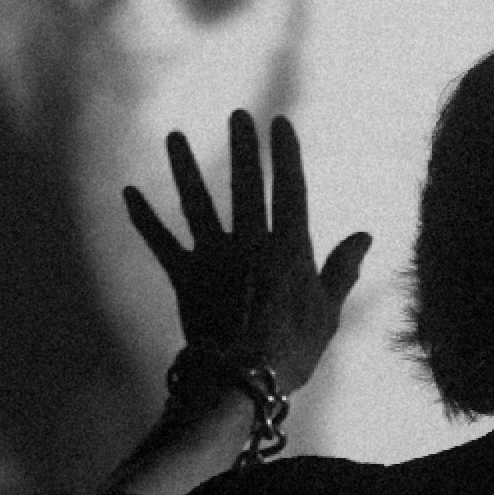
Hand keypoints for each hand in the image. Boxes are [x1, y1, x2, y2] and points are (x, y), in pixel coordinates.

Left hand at [122, 111, 373, 394]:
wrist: (238, 379)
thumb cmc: (291, 352)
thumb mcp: (328, 312)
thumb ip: (342, 269)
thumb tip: (365, 236)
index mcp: (289, 249)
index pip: (290, 189)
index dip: (285, 154)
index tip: (280, 124)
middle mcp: (250, 243)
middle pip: (245, 185)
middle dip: (242, 147)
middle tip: (237, 115)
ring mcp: (213, 258)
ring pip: (197, 203)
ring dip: (184, 168)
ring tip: (174, 137)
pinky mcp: (184, 277)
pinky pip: (160, 242)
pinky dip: (144, 218)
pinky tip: (128, 193)